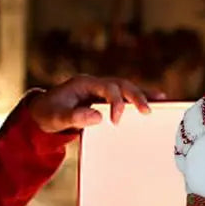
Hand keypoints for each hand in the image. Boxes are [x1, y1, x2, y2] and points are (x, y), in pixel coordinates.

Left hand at [28, 76, 156, 131]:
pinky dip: (139, 99)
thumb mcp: (56, 117)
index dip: (115, 102)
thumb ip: (74, 117)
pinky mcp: (105, 100)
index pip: (107, 87)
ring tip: (162, 101)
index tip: (115, 121)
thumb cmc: (48, 114)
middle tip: (147, 111)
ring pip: (126, 88)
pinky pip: (124, 97)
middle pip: (121, 84)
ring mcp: (101, 90)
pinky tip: (156, 102)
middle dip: (136, 96)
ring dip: (143, 95)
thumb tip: (98, 117)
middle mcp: (96, 84)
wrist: (43, 113)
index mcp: (84, 84)